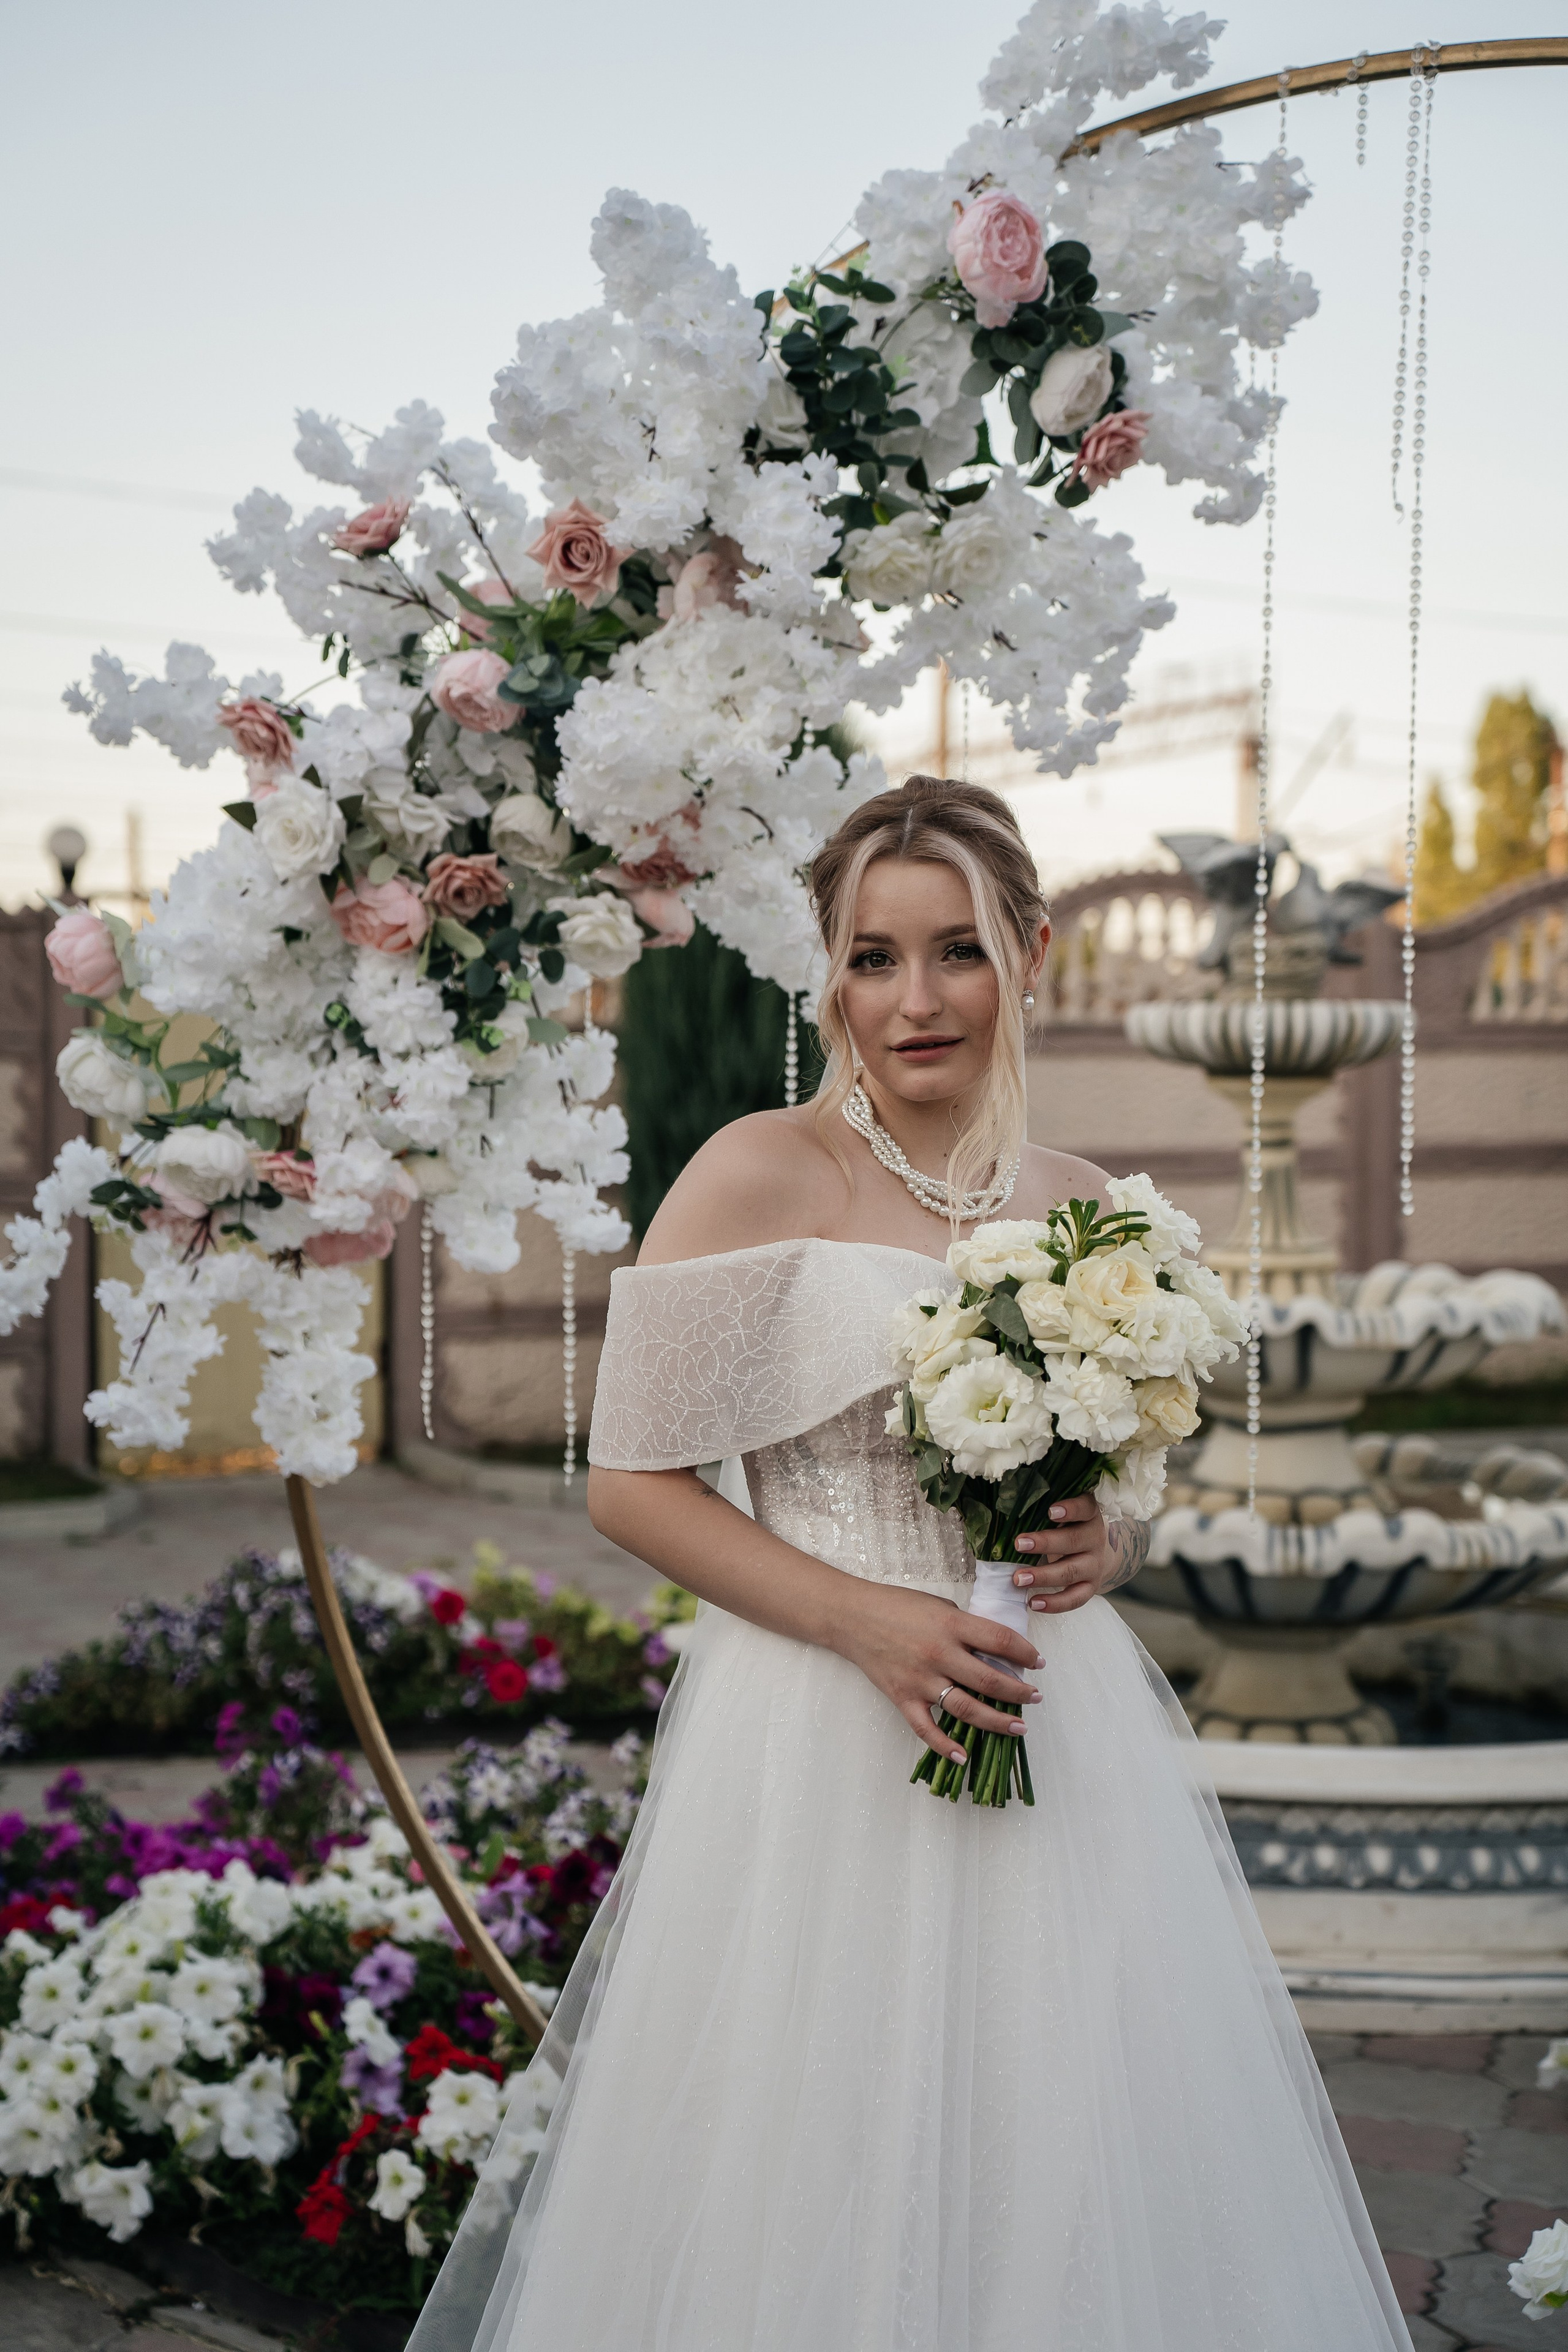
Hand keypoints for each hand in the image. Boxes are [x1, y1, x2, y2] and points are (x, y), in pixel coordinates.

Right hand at [829, 1578, 1041, 1766]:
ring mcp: (921, 1680)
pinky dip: (946, 1746)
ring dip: (997, 1721)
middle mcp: (939, 1654)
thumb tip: (993, 1647)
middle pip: (990, 1679)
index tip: (1039, 1662)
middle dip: (1019, 1692)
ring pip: (967, 1708)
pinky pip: (927, 1729)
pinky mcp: (903, 1698)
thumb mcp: (938, 1605)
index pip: (1000, 1640)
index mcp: (951, 1624)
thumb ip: (965, 1626)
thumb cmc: (897, 1605)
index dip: (1025, 1653)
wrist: (852, 1617)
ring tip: (1019, 1726)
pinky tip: (964, 1756)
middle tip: (1035, 1697)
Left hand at [1010, 1495, 1147, 1612]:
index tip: (1050, 1511)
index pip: (1085, 1507)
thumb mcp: (1062, 1515)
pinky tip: (1033, 1603)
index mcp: (1089, 1514)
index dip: (1071, 1509)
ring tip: (1018, 1579)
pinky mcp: (1091, 1587)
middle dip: (1045, 1543)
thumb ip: (1041, 1511)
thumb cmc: (1067, 1528)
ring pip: (1072, 1571)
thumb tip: (1001, 1512)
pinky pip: (1075, 1598)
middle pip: (1074, 1540)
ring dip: (1043, 1576)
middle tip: (1018, 1544)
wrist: (1097, 1553)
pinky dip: (1054, 1603)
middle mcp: (1095, 1538)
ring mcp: (1095, 1565)